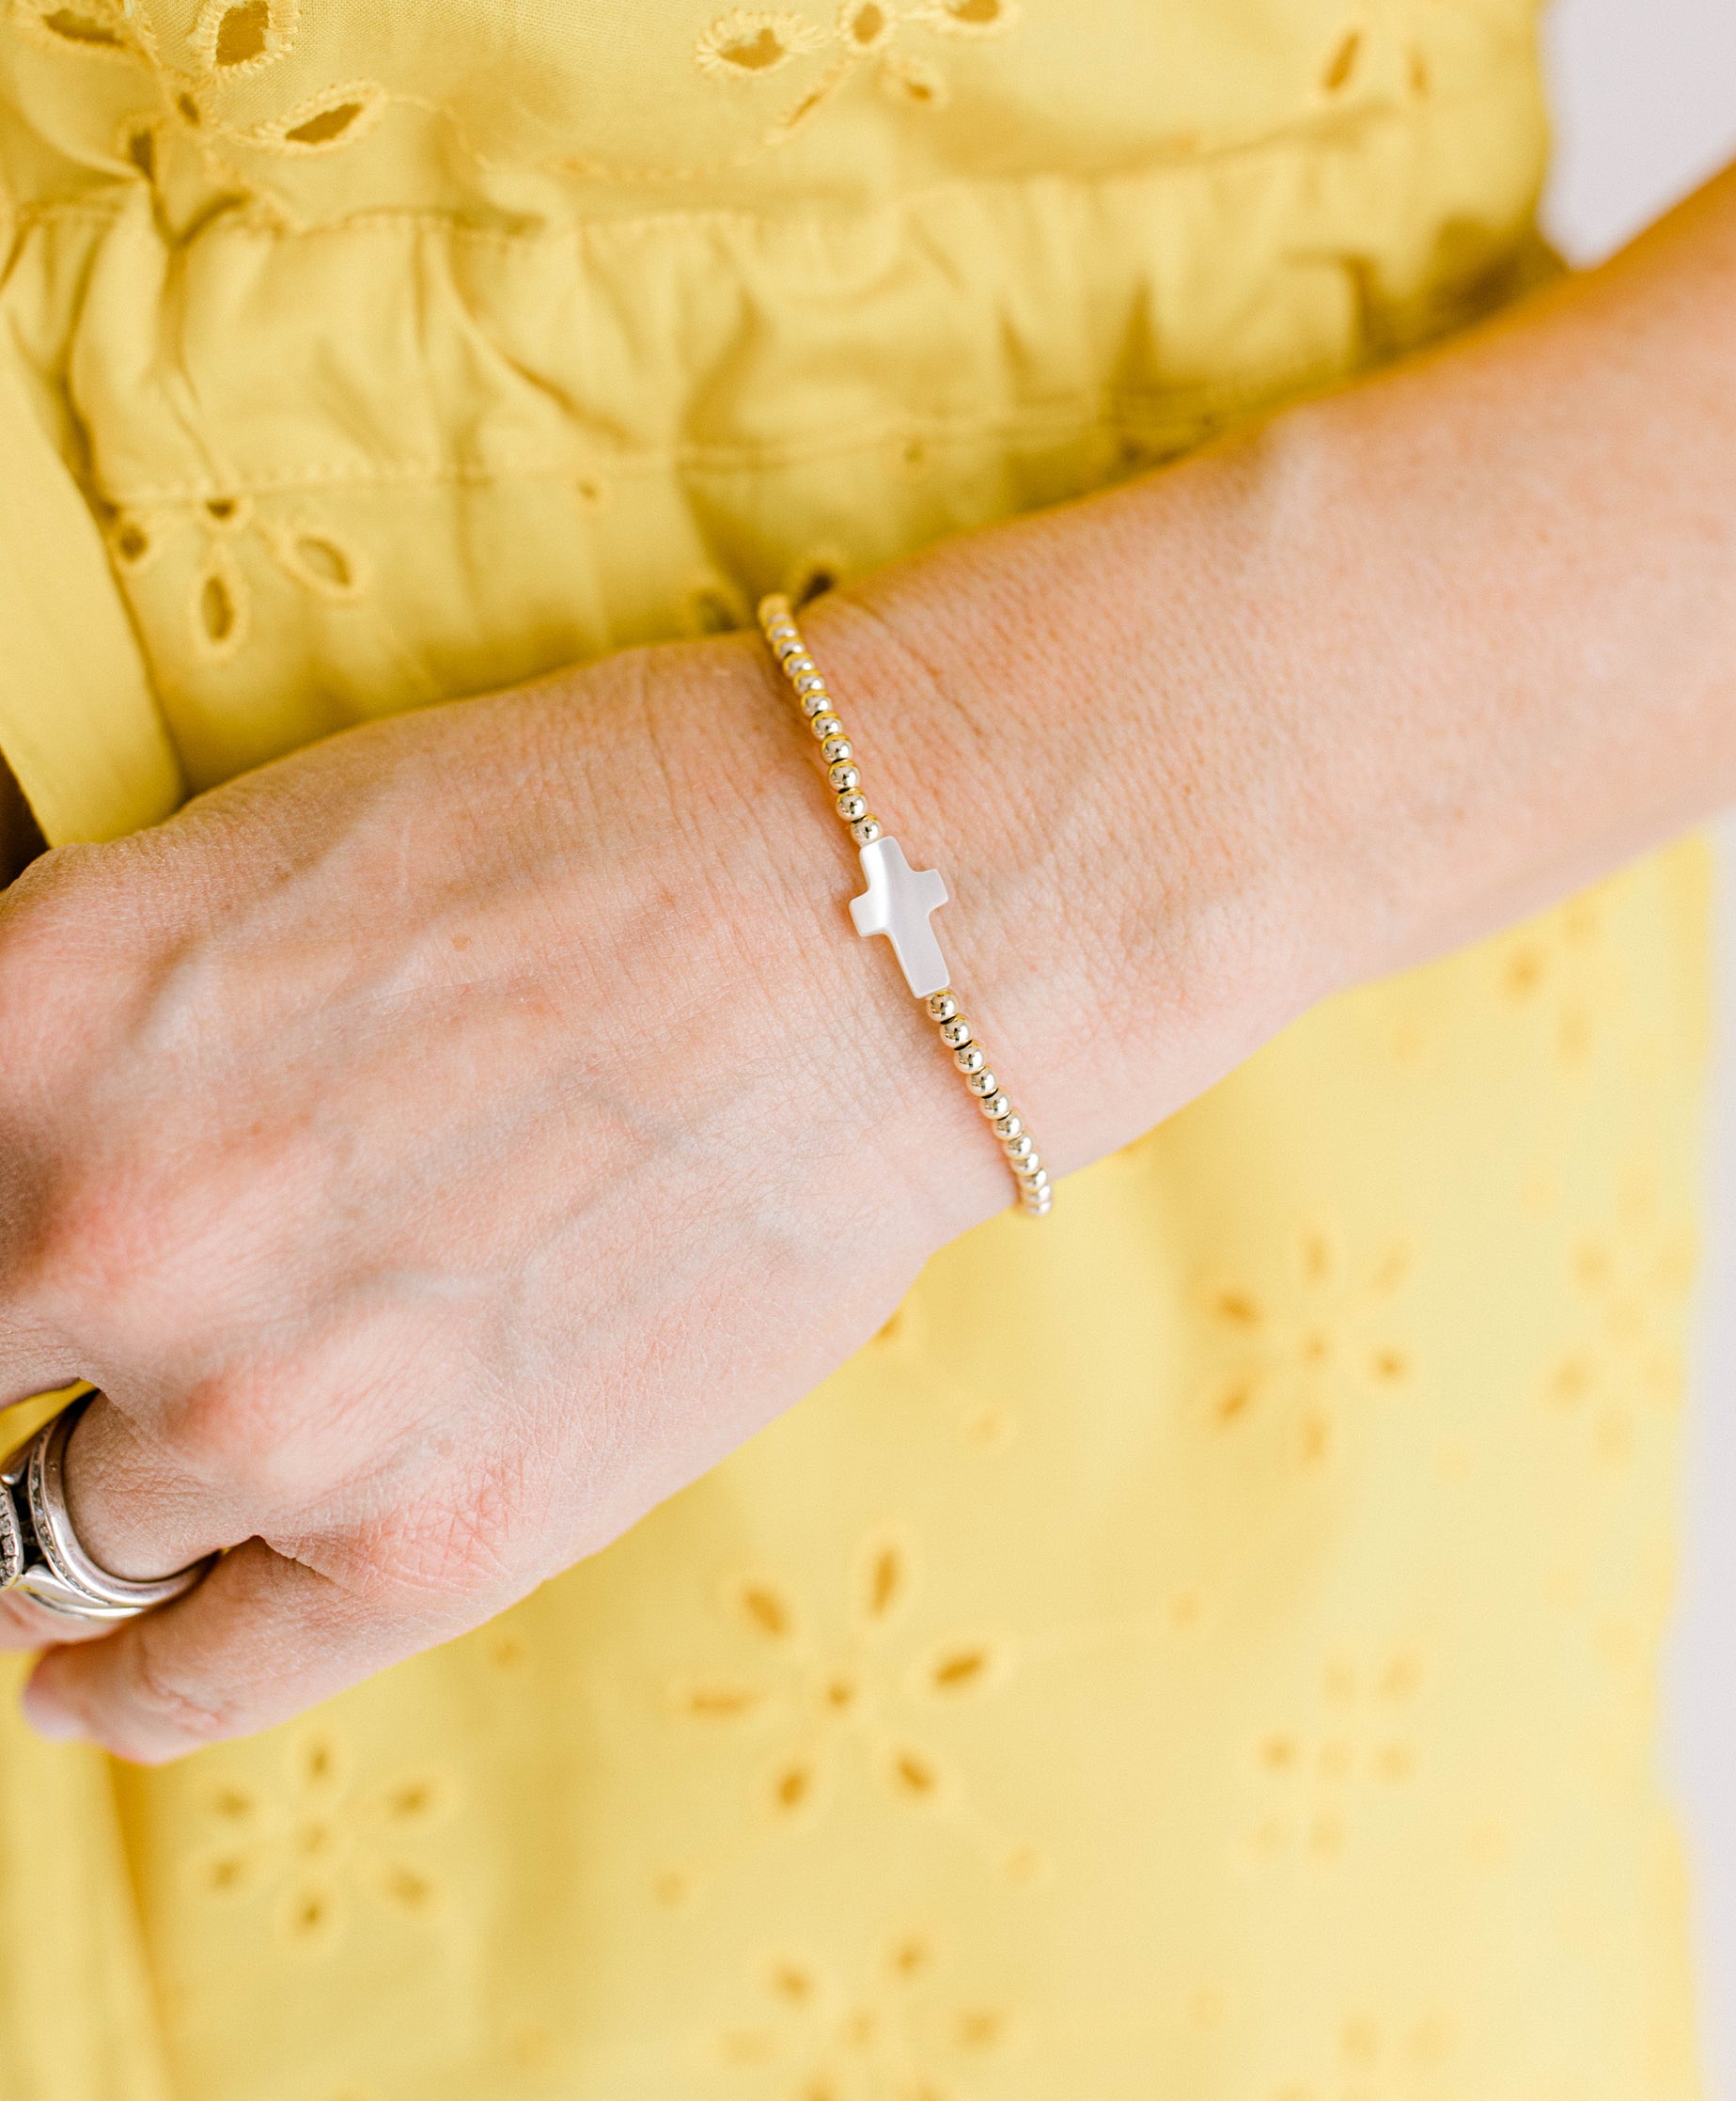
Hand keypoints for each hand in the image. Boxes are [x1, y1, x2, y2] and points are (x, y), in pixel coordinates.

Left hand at [0, 629, 1039, 1760]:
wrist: (875, 920)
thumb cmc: (586, 832)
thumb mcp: (249, 858)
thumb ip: (58, 1033)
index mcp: (39, 1019)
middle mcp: (116, 1226)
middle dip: (10, 1342)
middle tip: (52, 1338)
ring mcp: (271, 1408)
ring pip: (52, 1526)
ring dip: (96, 1471)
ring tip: (144, 1439)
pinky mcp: (430, 1539)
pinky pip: (174, 1677)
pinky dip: (105, 1676)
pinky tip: (83, 1662)